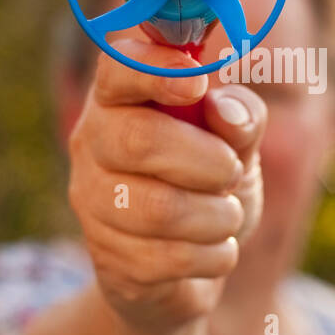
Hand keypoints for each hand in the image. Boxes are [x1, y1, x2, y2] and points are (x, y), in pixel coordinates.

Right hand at [67, 35, 267, 333]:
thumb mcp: (238, 142)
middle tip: (232, 171)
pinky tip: (218, 249)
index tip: (198, 83)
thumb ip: (242, 117)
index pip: (117, 68)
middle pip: (138, 140)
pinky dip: (215, 255)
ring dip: (218, 215)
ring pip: (157, 209)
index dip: (154, 69)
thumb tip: (225, 111)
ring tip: (229, 214)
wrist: (190, 265)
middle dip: (207, 160)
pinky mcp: (108, 258)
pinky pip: (169, 258)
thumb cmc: (210, 182)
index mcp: (121, 98)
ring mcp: (93, 203)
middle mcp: (92, 143)